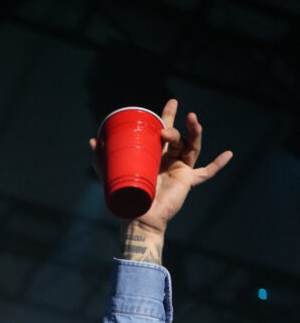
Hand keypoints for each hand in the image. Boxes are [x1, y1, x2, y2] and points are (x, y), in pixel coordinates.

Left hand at [90, 99, 232, 262]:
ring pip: (192, 146)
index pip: (163, 133)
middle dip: (176, 122)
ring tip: (191, 121)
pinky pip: (206, 172)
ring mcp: (180, 170)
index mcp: (154, 156)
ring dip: (193, 133)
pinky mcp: (187, 181)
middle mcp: (169, 161)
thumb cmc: (125, 200)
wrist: (138, 218)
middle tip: (173, 109)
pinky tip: (229, 154)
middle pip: (178, 137)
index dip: (167, 117)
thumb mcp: (110, 175)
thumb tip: (93, 140)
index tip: (171, 104)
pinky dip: (218, 164)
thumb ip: (101, 159)